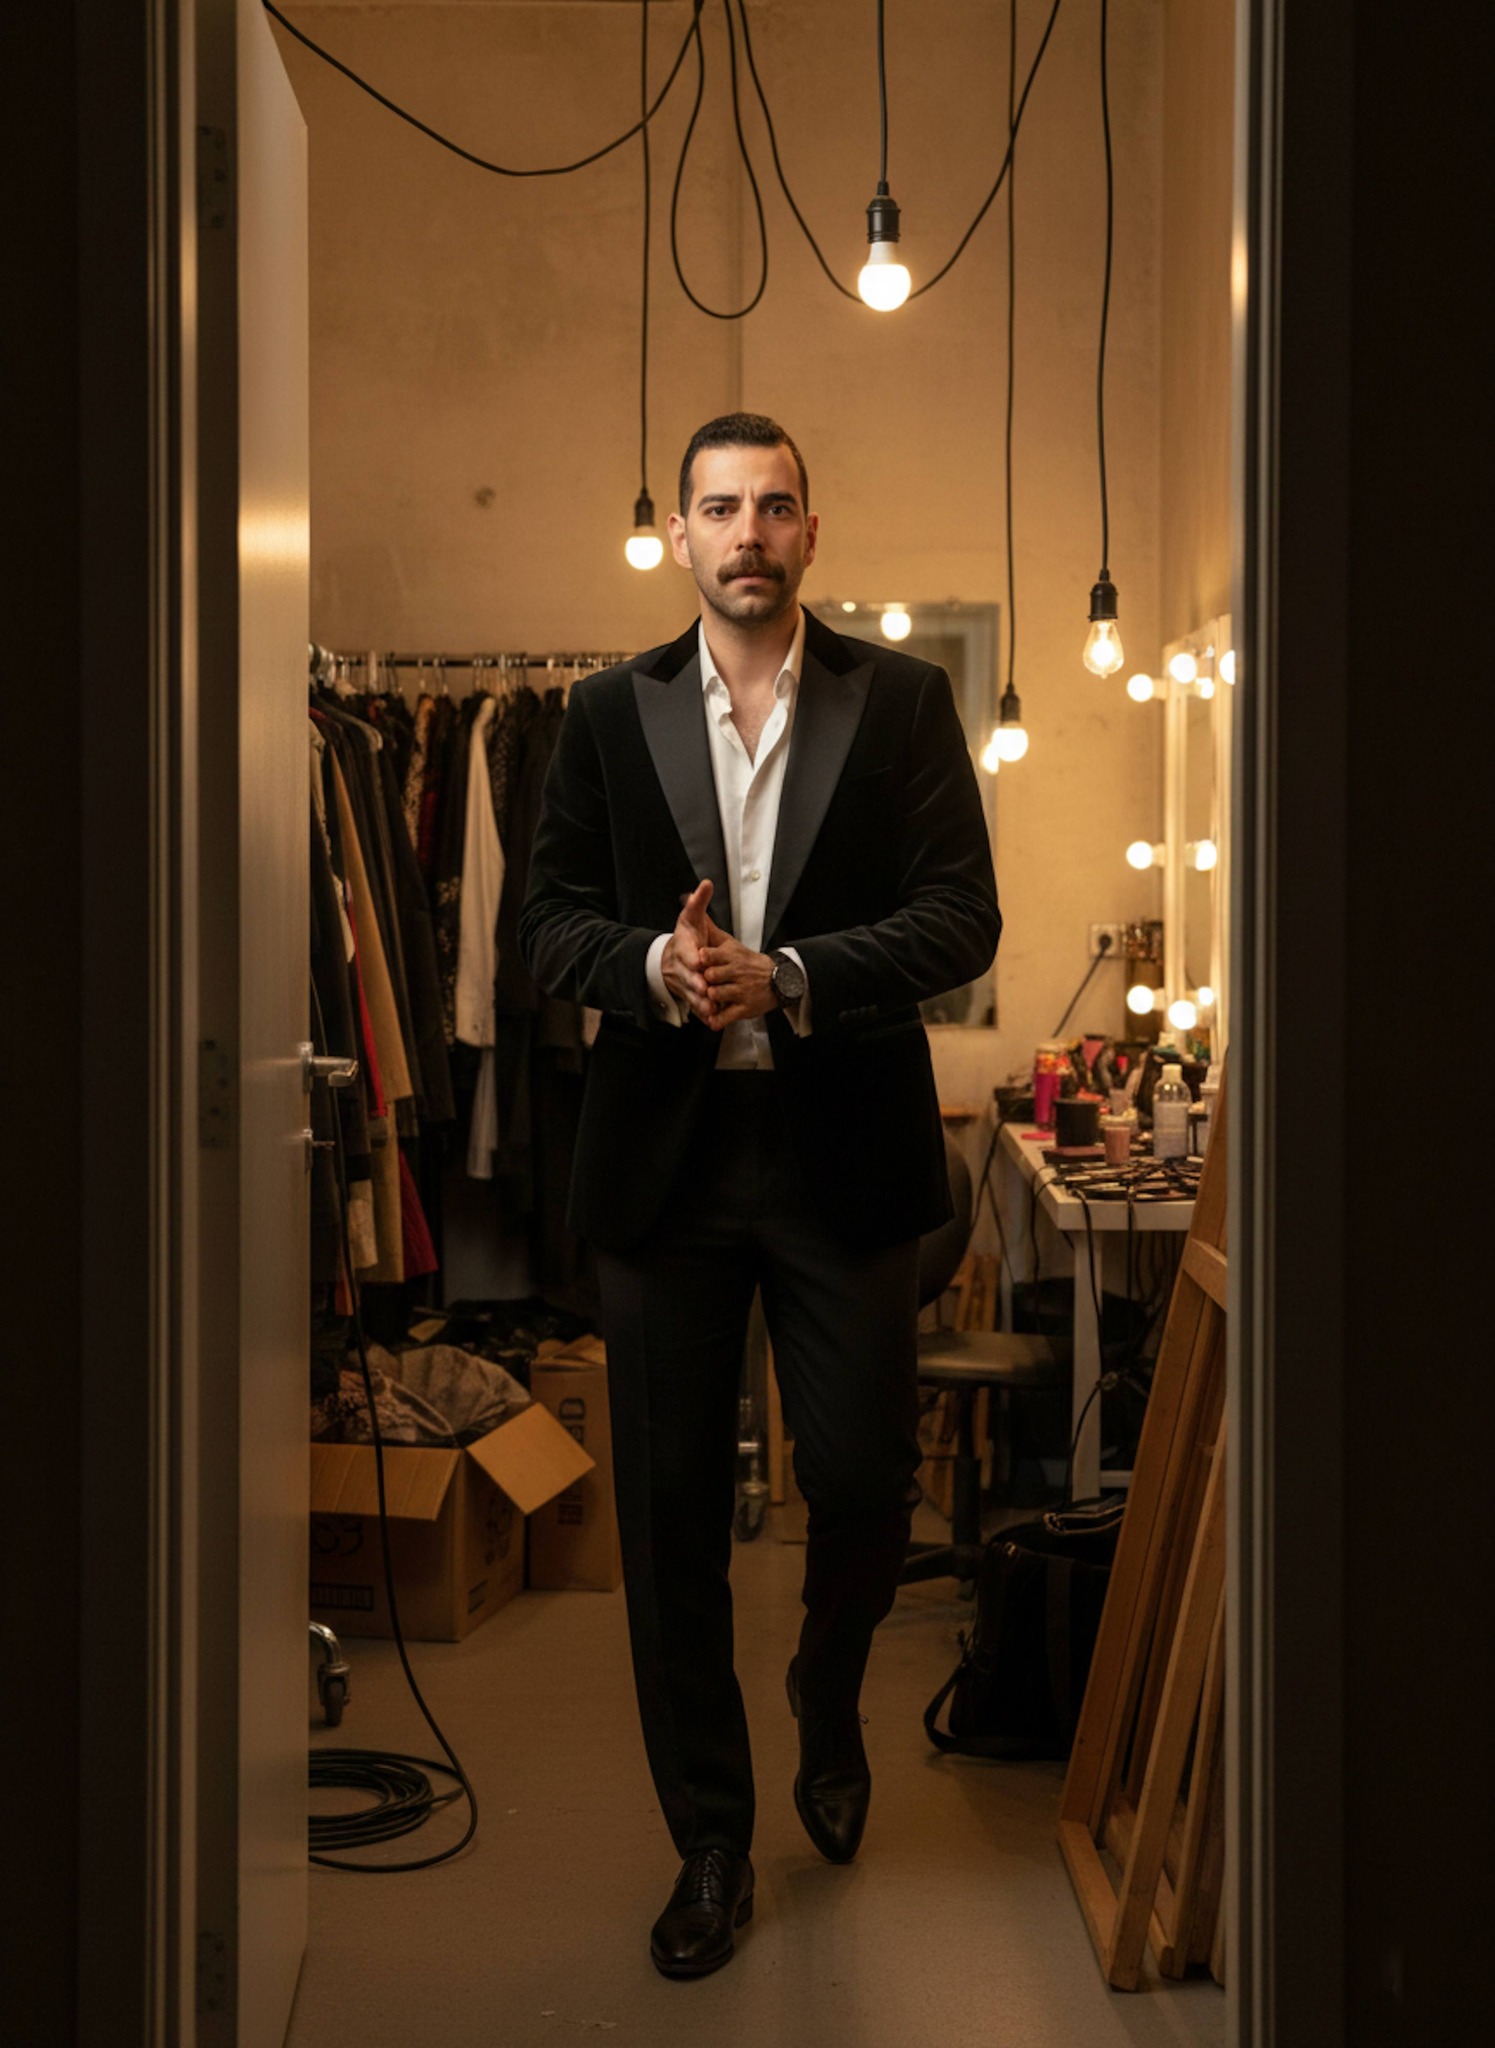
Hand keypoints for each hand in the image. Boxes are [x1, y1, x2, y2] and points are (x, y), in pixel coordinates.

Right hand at [661, 879, 723, 1023]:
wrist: (670, 959)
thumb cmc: (687, 936)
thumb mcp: (691, 917)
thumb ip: (699, 902)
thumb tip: (707, 883)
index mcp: (683, 947)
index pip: (685, 951)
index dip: (692, 956)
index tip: (699, 959)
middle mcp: (681, 967)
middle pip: (688, 976)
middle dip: (696, 982)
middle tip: (706, 988)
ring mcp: (685, 983)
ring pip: (692, 994)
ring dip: (701, 1002)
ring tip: (712, 1008)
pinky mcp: (690, 996)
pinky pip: (696, 1006)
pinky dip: (703, 1014)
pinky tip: (713, 1020)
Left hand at [698, 936, 776, 1030]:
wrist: (779, 979)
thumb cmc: (749, 963)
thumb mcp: (733, 945)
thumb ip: (714, 933)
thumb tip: (700, 914)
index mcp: (732, 956)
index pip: (709, 955)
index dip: (701, 959)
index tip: (697, 962)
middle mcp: (737, 972)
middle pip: (710, 975)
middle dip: (704, 980)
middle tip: (702, 982)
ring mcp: (741, 991)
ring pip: (715, 995)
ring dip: (709, 998)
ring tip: (710, 997)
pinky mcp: (744, 1008)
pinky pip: (726, 1016)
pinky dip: (717, 1020)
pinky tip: (712, 1019)